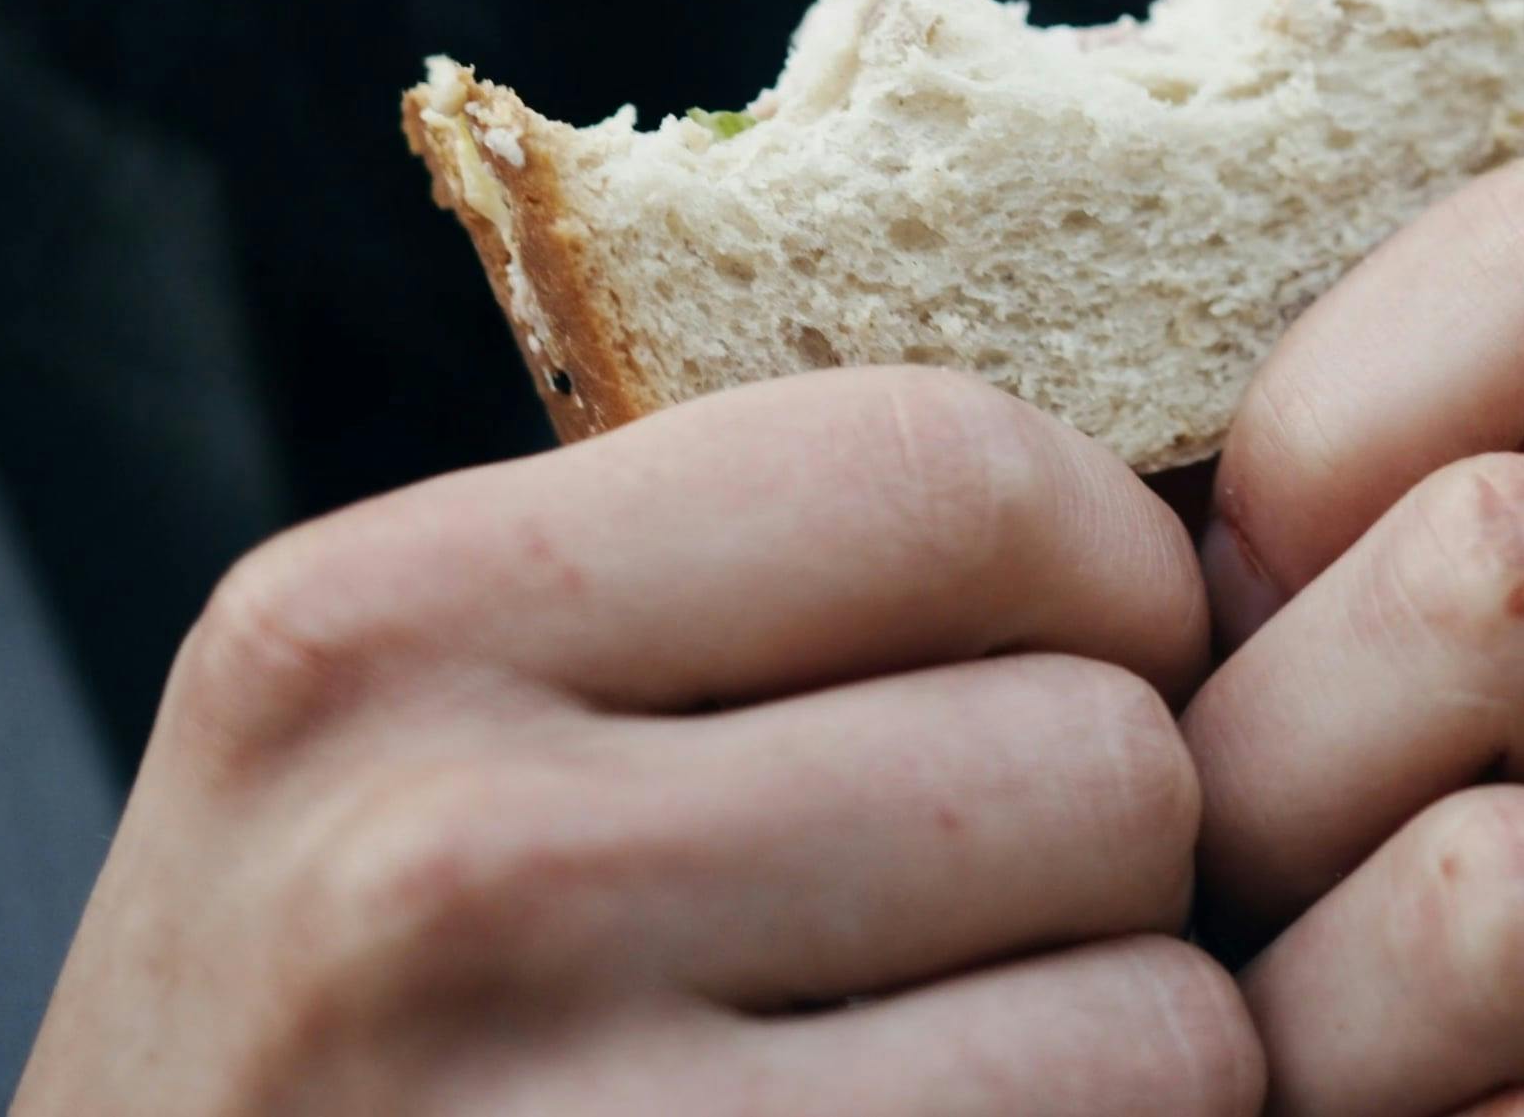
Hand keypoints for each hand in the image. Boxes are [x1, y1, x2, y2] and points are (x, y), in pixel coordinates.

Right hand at [16, 371, 1261, 1115]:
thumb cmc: (341, 1068)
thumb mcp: (387, 760)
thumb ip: (695, 597)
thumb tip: (1182, 504)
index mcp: (372, 632)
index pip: (942, 468)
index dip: (1102, 571)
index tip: (1089, 660)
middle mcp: (444, 864)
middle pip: (1097, 750)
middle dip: (1122, 855)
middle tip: (997, 938)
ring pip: (1161, 1017)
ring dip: (1130, 1061)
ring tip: (957, 1076)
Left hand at [1185, 159, 1523, 1114]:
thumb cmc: (1350, 1040)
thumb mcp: (1334, 754)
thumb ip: (1267, 578)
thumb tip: (1025, 444)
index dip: (1295, 445)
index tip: (1231, 637)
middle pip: (1496, 564)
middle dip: (1245, 785)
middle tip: (1207, 944)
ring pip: (1495, 894)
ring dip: (1295, 1050)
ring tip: (1294, 1105)